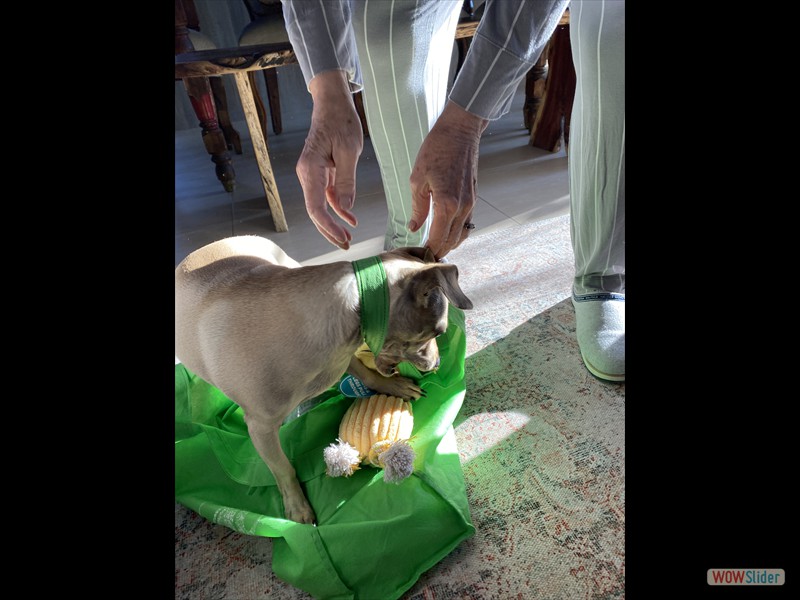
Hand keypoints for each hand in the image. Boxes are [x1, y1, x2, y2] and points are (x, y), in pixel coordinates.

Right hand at [296, 70, 363, 249]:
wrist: (332, 103)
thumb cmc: (341, 121)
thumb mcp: (350, 151)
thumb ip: (346, 182)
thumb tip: (345, 209)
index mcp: (310, 169)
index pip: (315, 206)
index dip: (328, 226)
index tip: (342, 238)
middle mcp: (307, 173)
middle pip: (315, 210)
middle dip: (329, 230)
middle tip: (345, 245)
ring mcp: (312, 174)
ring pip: (320, 205)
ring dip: (333, 222)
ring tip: (348, 238)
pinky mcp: (320, 173)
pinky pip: (326, 195)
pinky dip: (337, 208)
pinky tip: (348, 219)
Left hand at [409, 101, 488, 259]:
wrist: (460, 131)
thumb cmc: (436, 150)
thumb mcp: (417, 179)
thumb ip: (417, 207)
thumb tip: (414, 227)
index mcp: (446, 204)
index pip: (439, 238)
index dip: (430, 250)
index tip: (421, 256)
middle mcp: (462, 207)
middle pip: (452, 241)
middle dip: (440, 251)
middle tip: (427, 256)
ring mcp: (471, 203)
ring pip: (462, 233)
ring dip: (450, 243)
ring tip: (436, 246)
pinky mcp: (474, 197)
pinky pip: (467, 222)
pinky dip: (457, 231)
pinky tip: (446, 231)